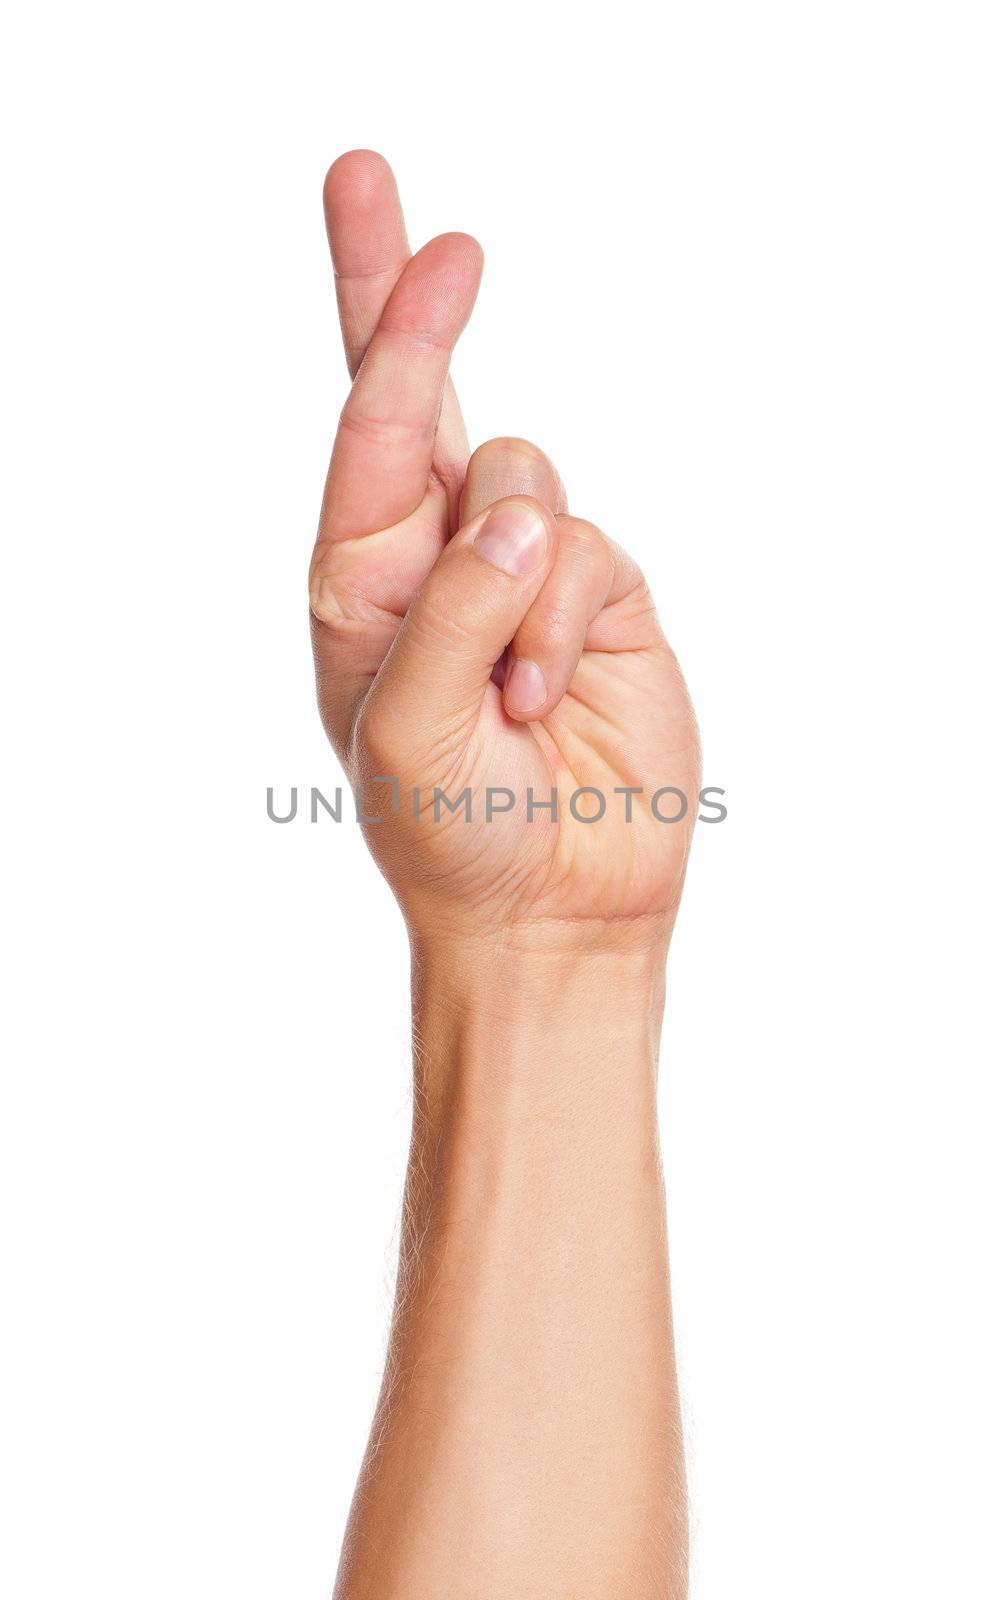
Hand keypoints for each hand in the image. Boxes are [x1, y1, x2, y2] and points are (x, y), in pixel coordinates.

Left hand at [309, 152, 699, 955]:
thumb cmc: (447, 831)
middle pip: (422, 394)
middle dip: (400, 296)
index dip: (388, 328)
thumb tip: (518, 514)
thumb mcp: (409, 731)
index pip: (367, 431)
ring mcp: (520, 569)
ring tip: (510, 697)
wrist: (546, 909)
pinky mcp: (598, 595)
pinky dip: (567, 621)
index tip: (422, 240)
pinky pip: (590, 550)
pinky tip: (548, 696)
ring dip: (520, 588)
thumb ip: (452, 612)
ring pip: (528, 478)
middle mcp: (432, 554)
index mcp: (358, 576)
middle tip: (362, 175)